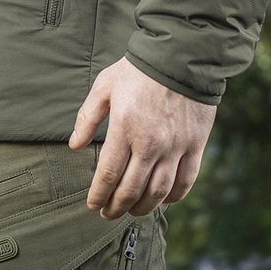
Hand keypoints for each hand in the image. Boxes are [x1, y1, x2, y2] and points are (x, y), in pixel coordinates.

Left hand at [69, 56, 215, 218]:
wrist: (180, 56)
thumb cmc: (137, 70)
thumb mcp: (104, 87)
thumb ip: (87, 118)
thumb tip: (75, 145)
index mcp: (124, 127)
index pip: (108, 174)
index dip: (98, 195)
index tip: (92, 204)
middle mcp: (150, 142)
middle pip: (131, 189)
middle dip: (116, 206)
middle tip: (107, 213)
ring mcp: (175, 146)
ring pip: (158, 192)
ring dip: (142, 207)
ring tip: (131, 210)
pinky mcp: (195, 145)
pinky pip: (185, 181)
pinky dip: (172, 196)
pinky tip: (161, 199)